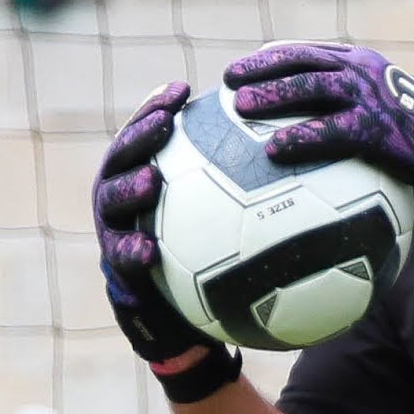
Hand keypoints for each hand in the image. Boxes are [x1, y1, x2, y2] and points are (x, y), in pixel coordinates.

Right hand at [91, 81, 230, 384]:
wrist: (188, 323)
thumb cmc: (217, 266)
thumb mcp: (237, 228)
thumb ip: (253, 196)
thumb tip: (303, 159)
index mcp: (147, 177)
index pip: (149, 134)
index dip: (157, 107)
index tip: (183, 90)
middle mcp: (124, 201)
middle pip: (121, 159)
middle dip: (138, 138)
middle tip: (164, 126)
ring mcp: (114, 234)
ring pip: (110, 204)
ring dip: (128, 190)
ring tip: (152, 180)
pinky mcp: (115, 272)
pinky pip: (119, 260)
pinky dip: (132, 253)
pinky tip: (149, 252)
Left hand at [225, 41, 413, 180]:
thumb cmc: (413, 125)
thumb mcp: (379, 96)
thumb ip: (345, 98)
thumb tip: (305, 115)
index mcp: (357, 61)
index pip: (304, 52)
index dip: (268, 58)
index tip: (239, 68)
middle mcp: (358, 71)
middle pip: (299, 63)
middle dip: (260, 69)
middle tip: (228, 81)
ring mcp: (366, 98)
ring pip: (310, 88)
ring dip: (272, 95)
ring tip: (240, 106)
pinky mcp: (374, 129)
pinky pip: (329, 131)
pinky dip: (300, 138)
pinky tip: (275, 149)